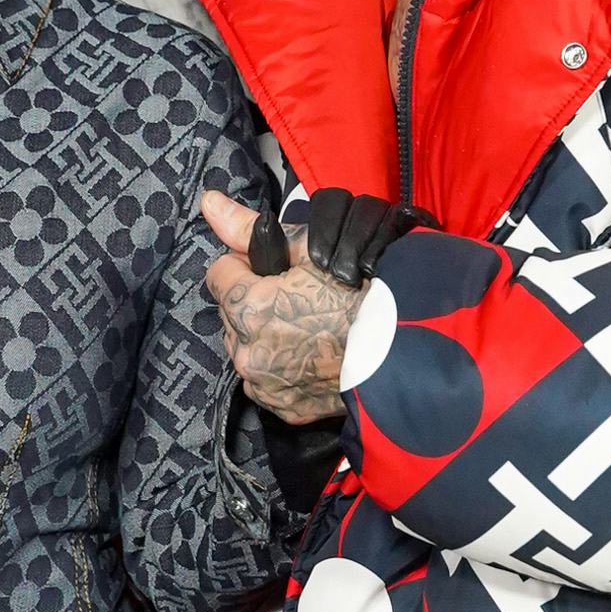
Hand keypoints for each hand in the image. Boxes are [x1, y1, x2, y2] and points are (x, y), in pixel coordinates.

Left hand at [201, 187, 355, 425]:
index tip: (272, 270)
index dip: (245, 266)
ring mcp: (265, 386)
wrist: (402, 350)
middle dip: (254, 305)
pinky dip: (282, 371)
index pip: (219, 273)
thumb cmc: (358, 293)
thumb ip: (248, 229)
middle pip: (233, 316)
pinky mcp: (285, 410)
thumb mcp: (306, 249)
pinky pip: (269, 384)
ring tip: (307, 331)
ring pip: (248, 351)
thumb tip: (208, 202)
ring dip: (265, 340)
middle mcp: (246, 352)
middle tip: (296, 300)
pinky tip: (311, 359)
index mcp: (246, 308)